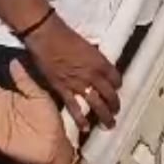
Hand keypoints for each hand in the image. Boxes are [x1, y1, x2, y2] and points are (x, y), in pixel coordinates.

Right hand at [24, 15, 120, 131]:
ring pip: (97, 104)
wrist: (46, 36)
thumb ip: (94, 59)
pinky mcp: (63, 90)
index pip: (116, 78)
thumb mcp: (87, 45)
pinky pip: (74, 108)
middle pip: (110, 94)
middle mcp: (93, 75)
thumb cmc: (65, 35)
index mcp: (100, 62)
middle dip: (114, 105)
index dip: (117, 85)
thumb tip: (97, 65)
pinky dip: (80, 119)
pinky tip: (85, 128)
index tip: (115, 88)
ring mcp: (78, 84)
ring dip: (104, 116)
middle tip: (116, 111)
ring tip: (109, 124)